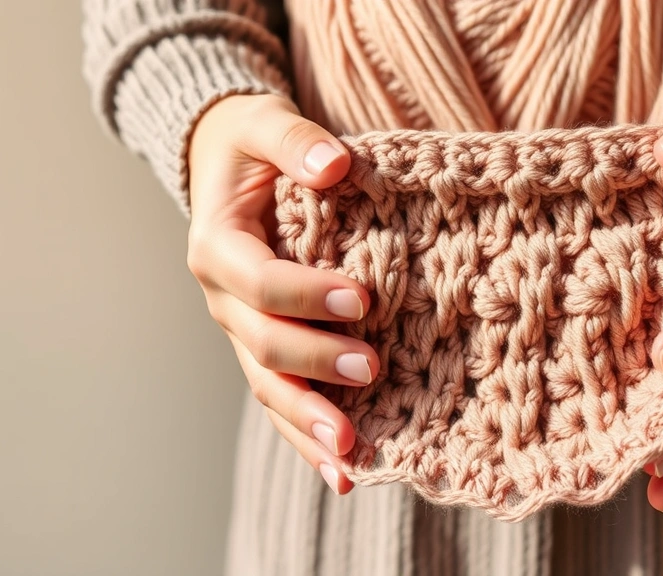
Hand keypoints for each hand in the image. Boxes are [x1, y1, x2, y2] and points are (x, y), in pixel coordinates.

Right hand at [187, 94, 380, 494]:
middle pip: (263, 347)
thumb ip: (294, 140)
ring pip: (269, 388)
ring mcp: (243, 331)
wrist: (229, 169)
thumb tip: (336, 166)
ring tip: (350, 457)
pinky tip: (343, 471)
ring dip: (308, 424)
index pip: (259, 283)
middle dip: (316, 364)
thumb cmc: (251, 144)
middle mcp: (224, 299)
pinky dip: (308, 434)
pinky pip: (283, 397)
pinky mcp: (267, 346)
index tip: (362, 298)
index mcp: (218, 248)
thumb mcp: (264, 123)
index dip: (306, 295)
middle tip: (371, 368)